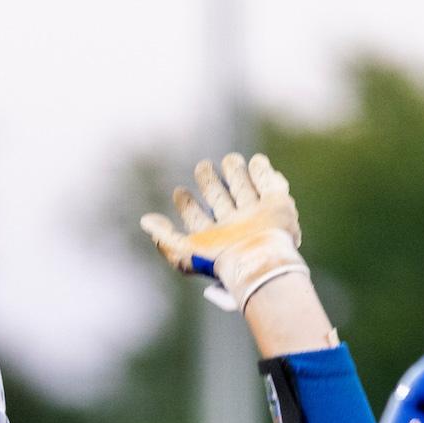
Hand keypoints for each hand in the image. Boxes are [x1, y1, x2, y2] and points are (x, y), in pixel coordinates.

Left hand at [141, 152, 306, 312]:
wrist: (256, 261)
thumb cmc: (220, 261)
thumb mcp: (183, 254)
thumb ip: (164, 237)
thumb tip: (145, 220)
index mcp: (214, 239)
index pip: (197, 219)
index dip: (187, 205)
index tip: (179, 191)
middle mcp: (235, 227)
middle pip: (220, 201)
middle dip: (210, 183)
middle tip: (202, 166)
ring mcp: (257, 216)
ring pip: (245, 190)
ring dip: (236, 174)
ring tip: (230, 159)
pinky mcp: (278, 207)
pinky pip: (271, 186)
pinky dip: (264, 172)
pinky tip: (256, 161)